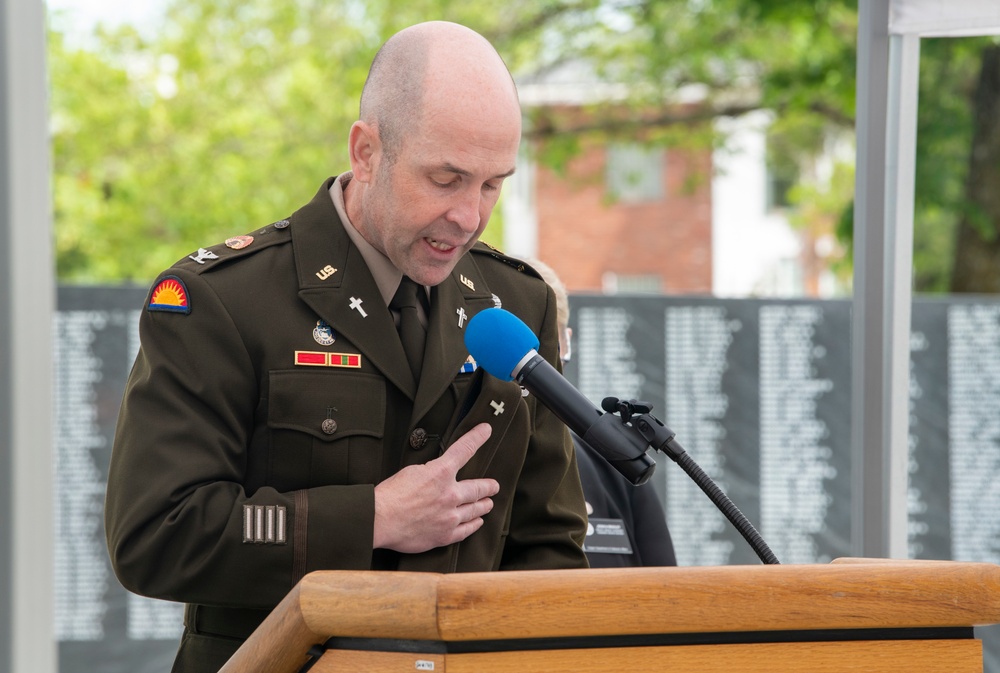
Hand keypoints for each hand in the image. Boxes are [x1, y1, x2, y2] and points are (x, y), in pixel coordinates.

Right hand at [373, 423, 499, 552]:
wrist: (379, 520)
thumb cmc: (390, 495)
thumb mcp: (412, 471)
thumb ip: (432, 472)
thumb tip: (440, 473)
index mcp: (440, 473)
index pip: (464, 449)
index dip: (477, 437)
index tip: (486, 429)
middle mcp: (450, 494)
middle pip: (479, 488)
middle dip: (489, 486)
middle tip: (494, 486)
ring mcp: (450, 516)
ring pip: (476, 509)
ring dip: (484, 505)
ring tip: (488, 504)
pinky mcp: (445, 535)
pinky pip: (467, 529)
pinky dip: (474, 524)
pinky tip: (477, 522)